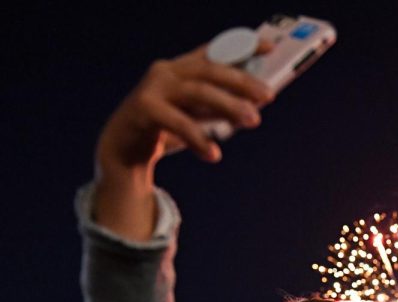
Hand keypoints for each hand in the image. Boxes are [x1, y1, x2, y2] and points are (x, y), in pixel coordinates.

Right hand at [92, 42, 273, 238]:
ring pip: (197, 92)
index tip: (269, 48)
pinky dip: (198, 139)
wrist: (124, 150)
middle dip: (241, 82)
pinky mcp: (143, 108)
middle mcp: (167, 72)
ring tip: (253, 120)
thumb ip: (219, 108)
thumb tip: (254, 109)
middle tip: (269, 96)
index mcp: (181, 69)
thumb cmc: (166, 130)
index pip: (214, 52)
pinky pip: (177, 122)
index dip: (241, 47)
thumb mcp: (196, 115)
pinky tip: (214, 154)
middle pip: (210, 71)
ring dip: (228, 105)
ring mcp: (153, 87)